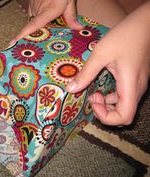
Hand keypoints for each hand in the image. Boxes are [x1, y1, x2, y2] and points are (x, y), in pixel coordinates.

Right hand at [10, 0, 82, 43]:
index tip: (13, 41)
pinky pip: (32, 15)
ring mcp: (33, 6)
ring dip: (38, 25)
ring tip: (46, 28)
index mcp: (48, 11)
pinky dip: (37, 18)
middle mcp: (37, 10)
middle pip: (33, 27)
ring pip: (32, 21)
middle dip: (36, 34)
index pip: (34, 25)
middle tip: (39, 41)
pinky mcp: (31, 4)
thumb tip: (79, 28)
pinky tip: (45, 18)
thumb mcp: (69, 2)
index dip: (23, 34)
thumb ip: (71, 16)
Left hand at [66, 2, 149, 125]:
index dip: (107, 117)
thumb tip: (71, 89)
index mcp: (130, 86)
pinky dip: (111, 98)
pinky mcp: (135, 80)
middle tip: (92, 97)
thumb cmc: (124, 37)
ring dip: (107, 105)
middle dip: (105, 111)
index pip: (125, 117)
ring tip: (94, 93)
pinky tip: (101, 87)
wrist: (144, 24)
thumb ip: (86, 73)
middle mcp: (136, 89)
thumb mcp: (100, 54)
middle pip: (124, 115)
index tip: (93, 102)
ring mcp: (137, 85)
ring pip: (124, 106)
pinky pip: (124, 97)